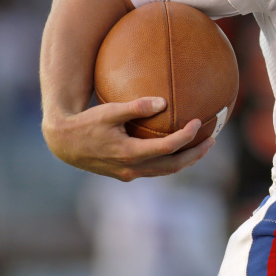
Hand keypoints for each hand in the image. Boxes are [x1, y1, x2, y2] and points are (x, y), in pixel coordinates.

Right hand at [42, 96, 214, 181]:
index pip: (168, 148)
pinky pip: (155, 170)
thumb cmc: (85, 123)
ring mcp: (128, 173)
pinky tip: (178, 150)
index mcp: (129, 153)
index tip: (198, 122)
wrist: (63, 143)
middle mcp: (131, 168)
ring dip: (186, 161)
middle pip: (172, 166)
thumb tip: (163, 102)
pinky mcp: (125, 173)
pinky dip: (170, 161)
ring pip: (164, 171)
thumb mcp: (109, 111)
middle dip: (195, 155)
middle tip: (213, 141)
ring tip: (202, 147)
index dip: (187, 137)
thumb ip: (135, 107)